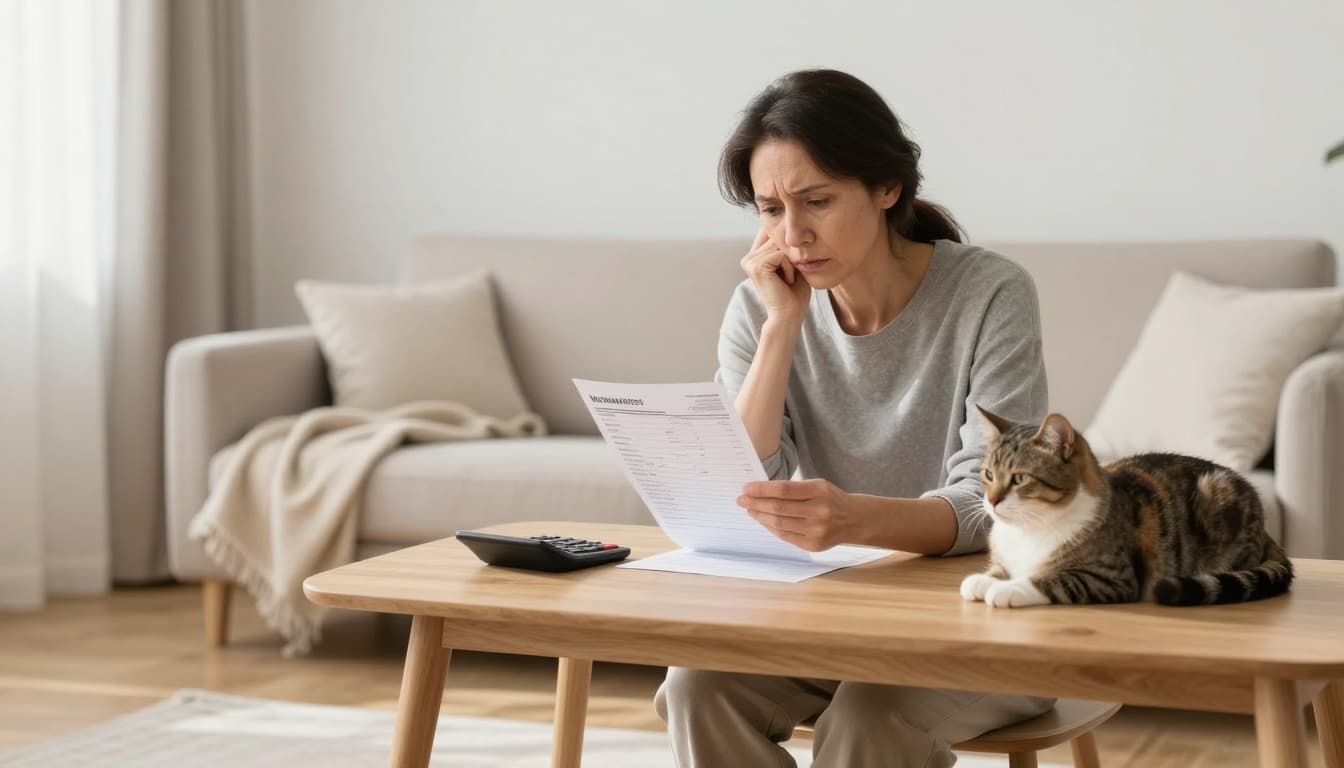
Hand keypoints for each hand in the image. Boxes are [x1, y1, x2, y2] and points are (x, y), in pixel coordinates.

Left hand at [737, 479, 857, 551]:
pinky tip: (763, 521)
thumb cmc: (830, 499)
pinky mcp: (813, 545)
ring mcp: (816, 530)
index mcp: (819, 491)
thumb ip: (792, 488)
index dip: (762, 489)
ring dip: (760, 516)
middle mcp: (819, 512)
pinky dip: (771, 528)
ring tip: (750, 510)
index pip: (783, 490)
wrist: (854, 520)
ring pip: (779, 524)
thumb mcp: (817, 485)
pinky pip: (785, 536)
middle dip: (756, 503)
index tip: (746, 488)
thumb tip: (760, 492)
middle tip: (742, 500)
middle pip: (778, 508)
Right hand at [740, 227, 811, 323]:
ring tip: (787, 279)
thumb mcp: (792, 263)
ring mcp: (750, 261)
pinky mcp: (756, 266)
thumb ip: (788, 245)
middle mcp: (749, 257)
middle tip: (789, 277)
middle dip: (791, 254)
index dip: (788, 245)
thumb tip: (791, 224)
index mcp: (754, 256)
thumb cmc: (795, 292)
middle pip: (778, 236)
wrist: (789, 315)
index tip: (790, 270)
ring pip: (781, 245)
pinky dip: (790, 267)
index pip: (773, 233)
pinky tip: (786, 281)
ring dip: (791, 262)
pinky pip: (781, 254)